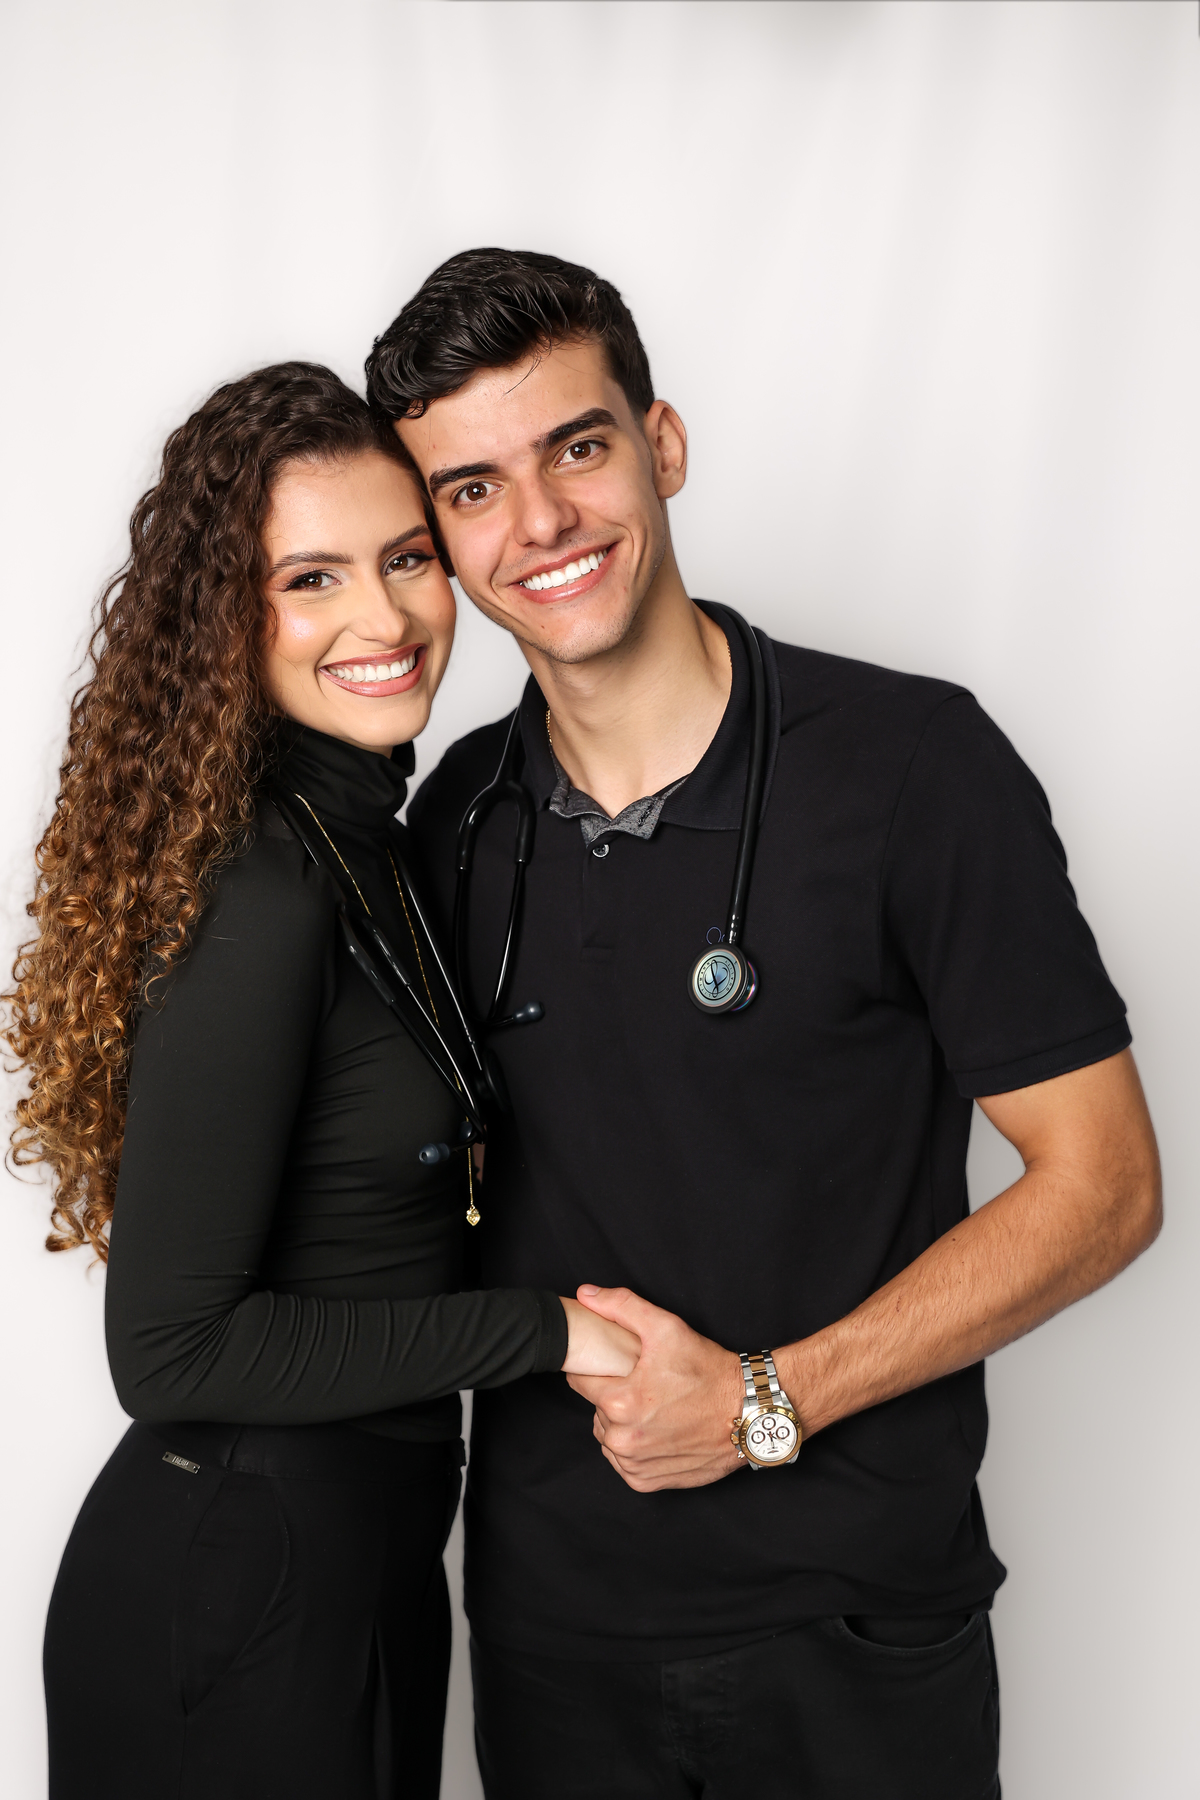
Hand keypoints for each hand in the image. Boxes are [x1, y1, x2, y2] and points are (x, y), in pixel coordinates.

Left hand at [567, 1286, 744, 1490]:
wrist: (748, 1412)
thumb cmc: (709, 1372)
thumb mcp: (667, 1328)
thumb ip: (621, 1307)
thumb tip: (585, 1295)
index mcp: (620, 1403)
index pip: (581, 1381)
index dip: (599, 1370)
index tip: (620, 1368)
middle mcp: (623, 1440)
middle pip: (596, 1410)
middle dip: (614, 1396)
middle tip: (646, 1386)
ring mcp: (635, 1464)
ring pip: (609, 1437)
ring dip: (623, 1425)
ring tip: (655, 1408)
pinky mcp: (647, 1482)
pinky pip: (624, 1463)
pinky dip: (635, 1449)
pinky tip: (657, 1431)